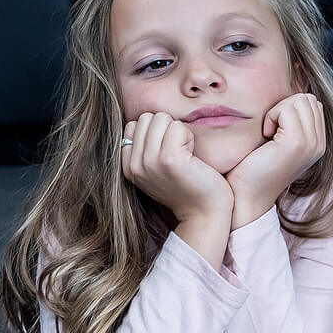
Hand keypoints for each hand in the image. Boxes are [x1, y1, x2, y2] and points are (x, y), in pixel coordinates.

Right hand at [122, 112, 232, 226]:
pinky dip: (189, 136)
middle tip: (179, 153)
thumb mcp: (156, 169)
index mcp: (129, 166)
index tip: (168, 155)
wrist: (204, 214)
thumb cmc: (187, 188)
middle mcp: (135, 164)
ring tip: (185, 155)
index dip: (156, 133)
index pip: (134, 125)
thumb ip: (146, 148)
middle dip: (166, 128)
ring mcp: (150, 161)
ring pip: (161, 118)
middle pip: (147, 117)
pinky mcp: (169, 159)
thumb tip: (147, 120)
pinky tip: (192, 156)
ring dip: (178, 132)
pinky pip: (177, 126)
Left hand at [226, 93, 326, 227]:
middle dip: (284, 107)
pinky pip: (286, 110)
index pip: (312, 103)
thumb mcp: (279, 141)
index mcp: (318, 143)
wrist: (247, 195)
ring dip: (277, 111)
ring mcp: (311, 143)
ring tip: (268, 134)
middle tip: (270, 130)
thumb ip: (291, 122)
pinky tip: (265, 136)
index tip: (275, 129)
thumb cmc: (255, 167)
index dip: (288, 108)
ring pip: (299, 101)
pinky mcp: (297, 143)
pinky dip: (271, 116)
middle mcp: (319, 144)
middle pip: (307, 99)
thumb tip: (290, 96)